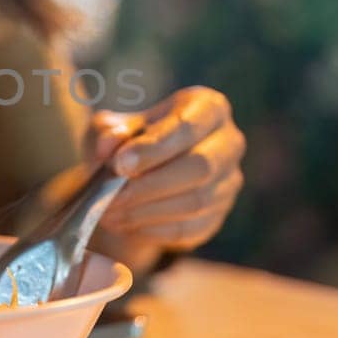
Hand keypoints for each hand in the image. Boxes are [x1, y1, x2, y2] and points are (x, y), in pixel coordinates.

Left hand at [89, 87, 244, 255]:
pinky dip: (153, 229)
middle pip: (200, 166)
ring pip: (195, 201)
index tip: (119, 164)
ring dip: (146, 211)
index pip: (187, 127)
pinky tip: (124, 225)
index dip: (154, 148)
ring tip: (108, 213)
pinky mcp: (217, 216)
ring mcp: (228, 182)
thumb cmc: (132, 139)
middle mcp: (229, 142)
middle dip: (150, 184)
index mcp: (208, 107)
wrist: (141, 172)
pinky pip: (189, 228)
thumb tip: (109, 142)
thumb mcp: (115, 126)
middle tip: (111, 196)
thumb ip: (110, 130)